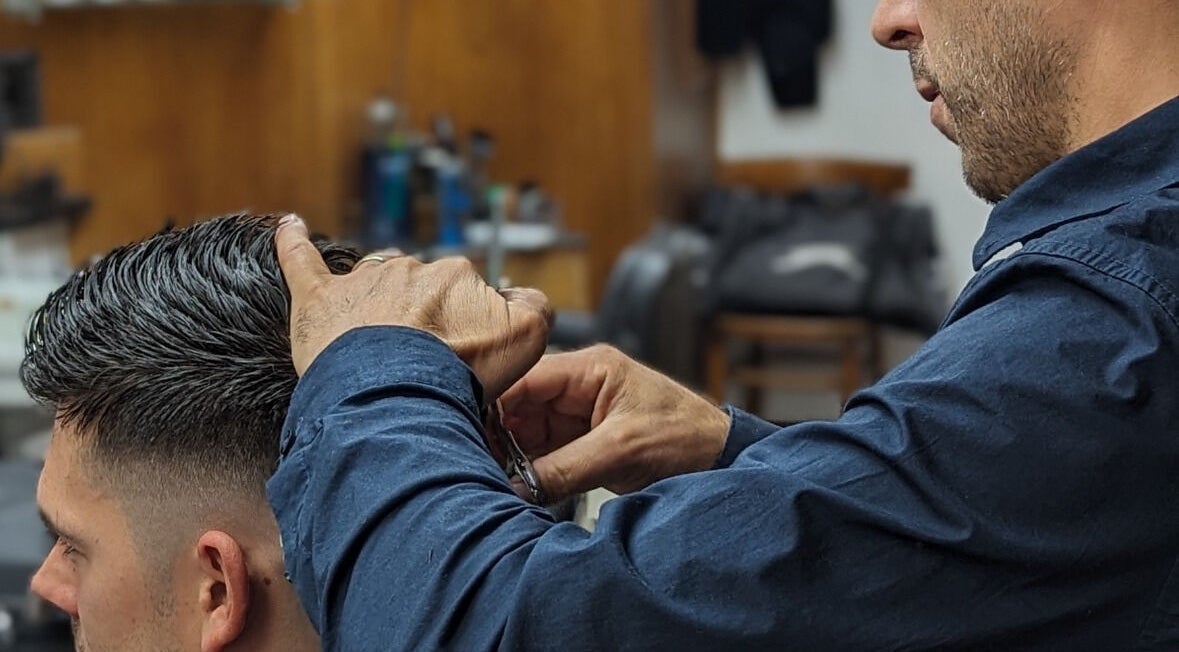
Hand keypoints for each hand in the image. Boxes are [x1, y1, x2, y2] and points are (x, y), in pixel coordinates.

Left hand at [274, 215, 551, 398]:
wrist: (398, 398)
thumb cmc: (458, 374)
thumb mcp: (526, 340)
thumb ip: (533, 308)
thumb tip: (520, 296)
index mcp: (456, 275)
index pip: (463, 294)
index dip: (463, 328)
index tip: (460, 358)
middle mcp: (410, 269)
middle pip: (419, 289)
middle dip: (422, 320)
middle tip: (422, 365)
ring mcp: (363, 281)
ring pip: (373, 283)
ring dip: (377, 305)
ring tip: (379, 347)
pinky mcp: (319, 299)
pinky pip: (301, 260)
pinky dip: (292, 242)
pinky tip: (288, 226)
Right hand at [499, 344, 731, 502]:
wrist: (720, 462)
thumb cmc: (686, 437)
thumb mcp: (621, 450)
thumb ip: (565, 468)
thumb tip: (517, 486)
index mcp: (590, 368)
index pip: (525, 377)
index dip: (493, 403)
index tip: (469, 431)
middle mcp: (579, 386)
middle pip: (519, 405)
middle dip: (499, 435)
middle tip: (477, 463)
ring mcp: (579, 415)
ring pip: (526, 432)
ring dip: (511, 455)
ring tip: (491, 478)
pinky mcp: (583, 442)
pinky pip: (543, 453)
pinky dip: (528, 469)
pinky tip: (513, 484)